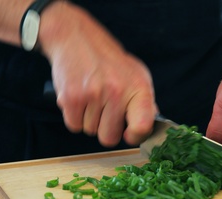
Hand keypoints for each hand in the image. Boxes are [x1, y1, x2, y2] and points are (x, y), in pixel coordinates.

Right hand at [39, 2, 156, 146]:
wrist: (76, 37)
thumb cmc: (109, 60)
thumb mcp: (136, 75)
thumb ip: (145, 102)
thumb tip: (150, 125)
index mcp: (139, 88)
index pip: (142, 127)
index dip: (135, 137)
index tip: (128, 134)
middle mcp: (117, 92)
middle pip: (110, 138)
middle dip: (106, 129)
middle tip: (104, 110)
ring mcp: (93, 95)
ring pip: (91, 131)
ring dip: (89, 120)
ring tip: (91, 97)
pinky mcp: (71, 97)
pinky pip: (74, 126)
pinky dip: (75, 116)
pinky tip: (80, 98)